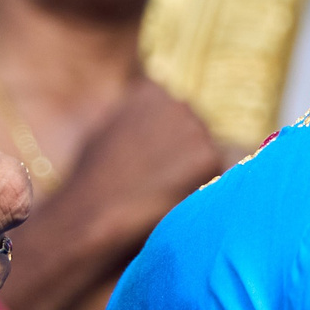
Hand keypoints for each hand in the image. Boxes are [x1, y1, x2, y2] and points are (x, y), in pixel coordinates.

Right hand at [0, 77, 221, 309]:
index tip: (149, 167)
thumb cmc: (92, 183)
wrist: (91, 216)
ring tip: (161, 193)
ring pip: (209, 154)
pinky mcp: (209, 156)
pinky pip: (219, 176)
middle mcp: (175, 102)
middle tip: (158, 184)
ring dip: (196, 174)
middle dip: (186, 156)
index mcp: (148, 92)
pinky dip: (202, 191)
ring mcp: (194, 127)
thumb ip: (134, 119)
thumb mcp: (105, 133)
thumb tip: (157, 115)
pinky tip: (173, 200)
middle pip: (198, 132)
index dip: (167, 145)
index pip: (176, 114)